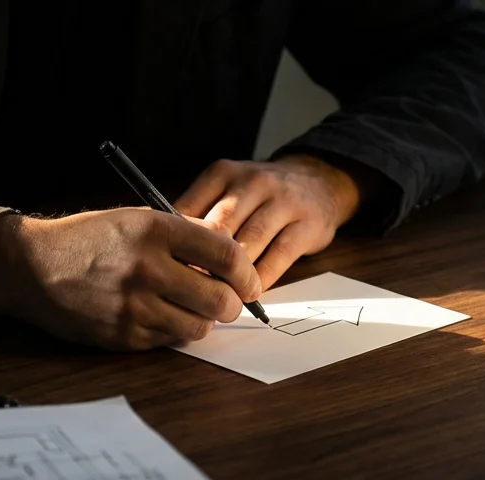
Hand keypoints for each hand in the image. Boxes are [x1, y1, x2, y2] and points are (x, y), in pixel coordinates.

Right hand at [0, 209, 260, 349]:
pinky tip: (160, 316)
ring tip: (189, 307)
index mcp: (154, 231)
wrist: (32, 268)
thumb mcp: (135, 219)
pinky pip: (169, 341)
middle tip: (226, 300)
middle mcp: (147, 269)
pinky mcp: (122, 336)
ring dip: (202, 320)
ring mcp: (134, 307)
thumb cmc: (87, 240)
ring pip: (198, 327)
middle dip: (231, 304)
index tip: (248, 281)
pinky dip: (173, 331)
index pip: (226, 255)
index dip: (246, 272)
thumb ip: (183, 234)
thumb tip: (228, 253)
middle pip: (219, 300)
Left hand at [176, 155, 359, 289]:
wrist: (319, 180)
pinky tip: (250, 294)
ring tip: (219, 299)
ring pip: (249, 244)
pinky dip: (261, 280)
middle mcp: (253, 182)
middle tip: (191, 293)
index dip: (177, 246)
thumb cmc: (259, 195)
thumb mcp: (225, 190)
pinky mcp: (307, 225)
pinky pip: (278, 257)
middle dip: (202, 264)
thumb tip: (165, 254)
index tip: (169, 273)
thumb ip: (198, 215)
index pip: (190, 210)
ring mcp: (283, 202)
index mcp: (223, 174)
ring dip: (232, 277)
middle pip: (219, 228)